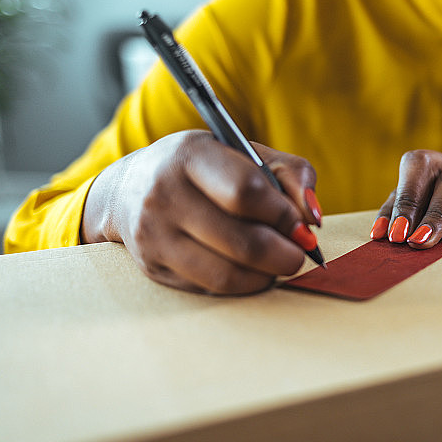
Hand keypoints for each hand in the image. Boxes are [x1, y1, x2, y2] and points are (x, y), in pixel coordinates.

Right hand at [81, 130, 321, 294]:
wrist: (130, 188)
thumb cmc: (204, 169)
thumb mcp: (245, 153)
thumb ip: (291, 173)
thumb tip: (312, 218)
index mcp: (191, 155)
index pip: (246, 192)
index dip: (282, 214)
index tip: (299, 224)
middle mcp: (164, 194)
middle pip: (242, 240)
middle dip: (283, 254)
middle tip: (299, 254)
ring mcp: (154, 234)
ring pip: (226, 274)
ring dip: (264, 276)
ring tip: (276, 265)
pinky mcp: (152, 266)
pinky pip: (210, 288)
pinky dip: (240, 285)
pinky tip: (250, 271)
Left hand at [370, 126, 441, 247]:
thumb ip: (435, 210)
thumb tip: (408, 244)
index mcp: (438, 166)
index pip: (406, 184)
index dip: (390, 207)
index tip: (378, 235)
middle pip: (421, 169)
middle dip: (406, 203)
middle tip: (397, 237)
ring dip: (435, 213)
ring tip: (421, 241)